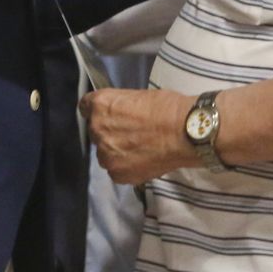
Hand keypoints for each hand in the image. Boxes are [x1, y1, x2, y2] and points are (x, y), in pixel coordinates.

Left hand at [80, 87, 197, 185]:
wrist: (186, 132)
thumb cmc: (167, 108)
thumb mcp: (136, 96)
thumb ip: (118, 107)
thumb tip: (118, 115)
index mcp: (100, 105)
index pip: (86, 107)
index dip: (100, 112)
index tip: (109, 116)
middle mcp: (97, 129)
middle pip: (96, 132)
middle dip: (109, 133)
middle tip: (130, 134)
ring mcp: (105, 154)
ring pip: (105, 153)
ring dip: (116, 152)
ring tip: (138, 150)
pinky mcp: (117, 174)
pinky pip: (115, 170)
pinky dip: (126, 167)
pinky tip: (142, 161)